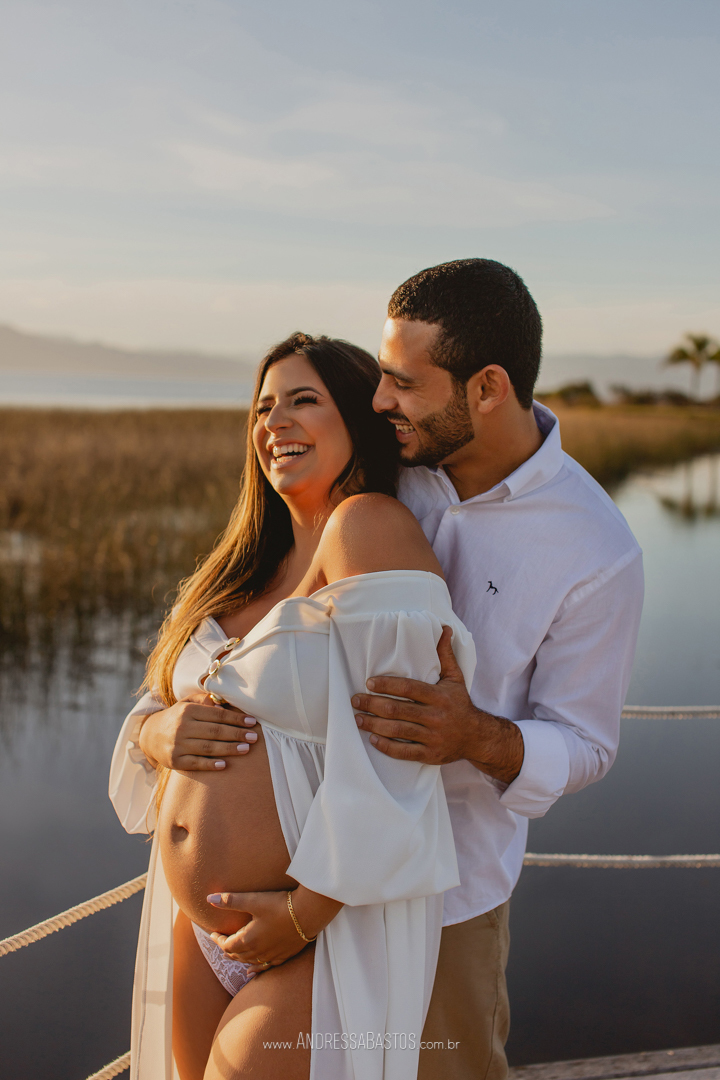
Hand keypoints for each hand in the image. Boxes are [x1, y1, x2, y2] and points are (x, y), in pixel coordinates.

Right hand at [138, 692, 258, 770]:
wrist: (150, 735)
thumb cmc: (177, 717)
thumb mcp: (187, 704)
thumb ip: (204, 701)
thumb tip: (222, 703)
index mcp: (187, 711)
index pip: (217, 715)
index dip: (236, 718)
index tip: (252, 721)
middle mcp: (182, 727)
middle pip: (215, 731)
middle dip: (237, 734)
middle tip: (254, 737)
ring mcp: (178, 745)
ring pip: (208, 748)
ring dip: (229, 749)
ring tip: (246, 749)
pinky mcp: (175, 761)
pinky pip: (196, 763)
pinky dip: (211, 765)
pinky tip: (225, 765)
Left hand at [208, 887, 341, 972]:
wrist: (308, 913)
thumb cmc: (280, 905)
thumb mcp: (253, 900)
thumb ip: (230, 900)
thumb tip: (209, 899)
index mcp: (248, 939)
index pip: (226, 945)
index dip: (218, 940)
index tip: (213, 934)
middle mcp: (258, 951)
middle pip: (237, 955)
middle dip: (227, 949)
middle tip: (221, 942)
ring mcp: (272, 955)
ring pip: (250, 962)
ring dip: (239, 958)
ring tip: (232, 955)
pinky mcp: (284, 955)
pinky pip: (266, 967)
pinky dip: (256, 969)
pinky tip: (252, 971)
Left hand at [351, 626, 523, 783]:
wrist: (477, 737)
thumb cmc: (460, 704)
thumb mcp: (455, 678)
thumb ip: (445, 654)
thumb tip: (443, 629)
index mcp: (439, 696)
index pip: (408, 689)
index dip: (387, 685)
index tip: (369, 683)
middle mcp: (436, 717)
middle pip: (397, 710)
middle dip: (372, 705)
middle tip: (355, 700)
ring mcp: (432, 737)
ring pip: (397, 731)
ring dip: (374, 725)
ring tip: (358, 718)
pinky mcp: (430, 755)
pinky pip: (404, 752)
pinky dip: (386, 746)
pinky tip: (373, 739)